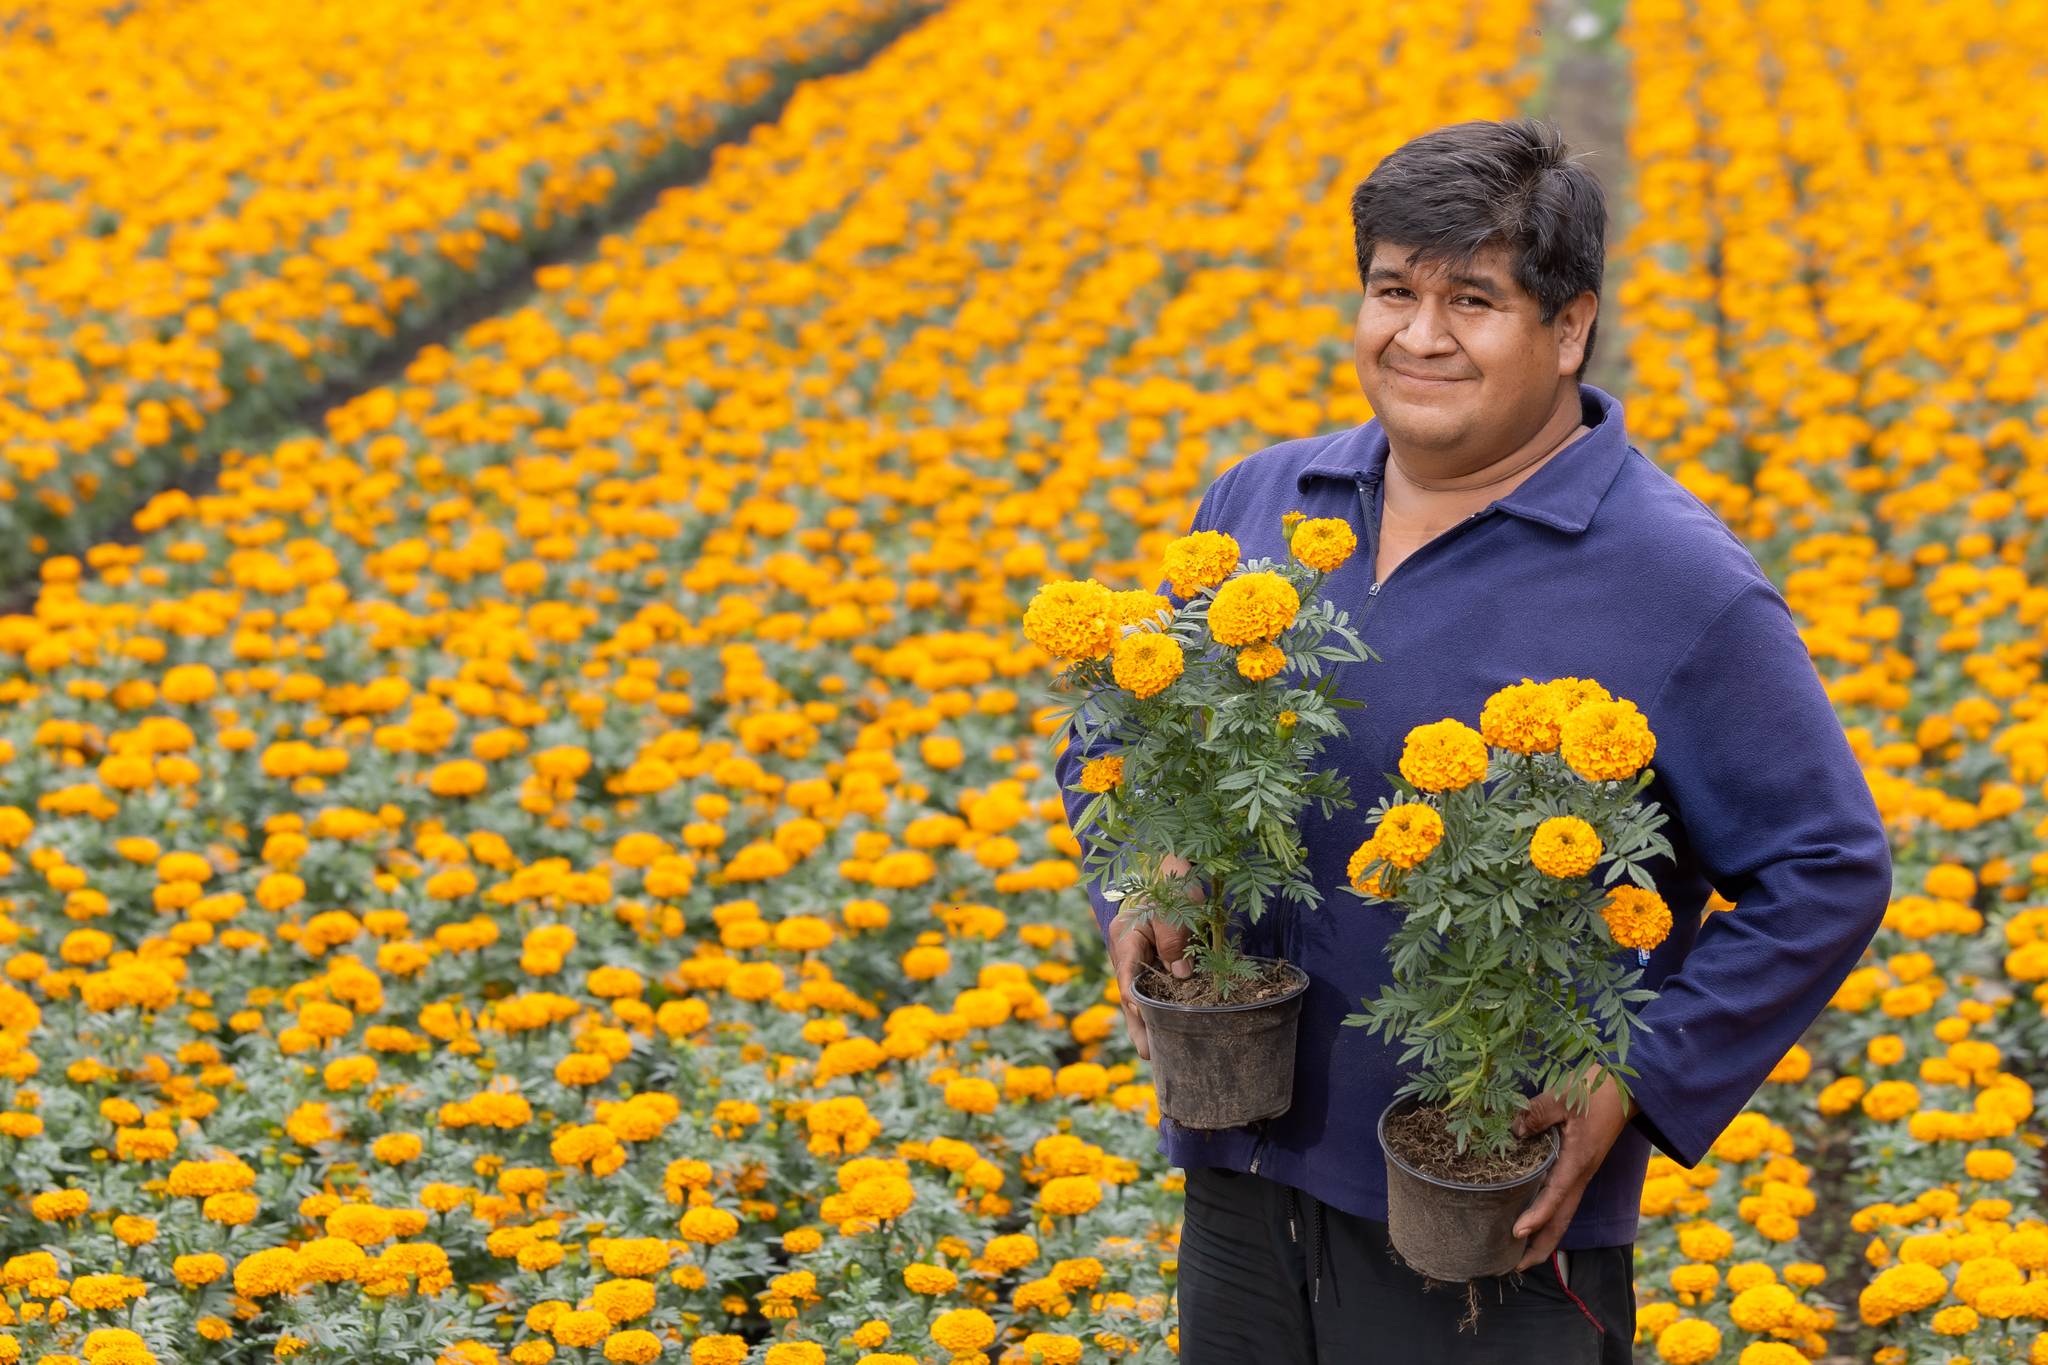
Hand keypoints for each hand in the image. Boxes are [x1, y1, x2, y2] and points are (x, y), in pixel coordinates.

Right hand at [1107, 853, 1198, 1060]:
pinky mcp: (1153, 954)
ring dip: (1151, 1020)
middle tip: (1151, 1059)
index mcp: (1125, 940)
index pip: (1129, 985)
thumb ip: (1173, 940)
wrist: (1170, 858)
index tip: (1148, 1041)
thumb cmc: (1170, 878)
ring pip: (1142, 994)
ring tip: (1162, 1052)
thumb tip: (1181, 976)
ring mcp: (1139, 954)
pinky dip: (1161, 1005)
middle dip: (1140, 1028)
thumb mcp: (1174, 905)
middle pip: (1131, 996)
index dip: (1139, 1015)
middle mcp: (1127, 952)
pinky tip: (1173, 1022)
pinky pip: (1155, 984)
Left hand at [1509, 1066, 1637, 1270]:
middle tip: (1517, 1267)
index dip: (1536, 1217)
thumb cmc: (1597, 1090)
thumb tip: (1514, 1131)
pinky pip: (1565, 1196)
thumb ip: (1537, 1114)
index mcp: (1578, 1161)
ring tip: (1521, 1252)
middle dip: (1542, 1246)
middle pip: (1563, 1219)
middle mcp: (1582, 1173)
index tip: (1516, 1234)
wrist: (1629, 1087)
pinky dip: (1550, 1213)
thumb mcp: (1564, 1097)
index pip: (1555, 1197)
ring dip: (1546, 1234)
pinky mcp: (1582, 1164)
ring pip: (1565, 1211)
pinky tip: (1535, 1215)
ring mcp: (1584, 1171)